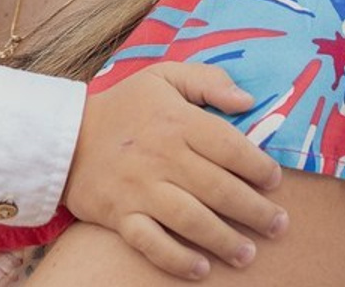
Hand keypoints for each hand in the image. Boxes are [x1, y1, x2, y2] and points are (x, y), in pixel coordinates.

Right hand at [62, 63, 286, 279]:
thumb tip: (248, 101)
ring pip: (192, 220)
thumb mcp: (162, 77)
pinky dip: (177, 260)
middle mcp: (161, 156)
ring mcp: (139, 188)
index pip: (229, 146)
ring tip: (248, 253)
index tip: (275, 180)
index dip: (258, 166)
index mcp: (175, 120)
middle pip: (218, 189)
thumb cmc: (124, 106)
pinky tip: (201, 268)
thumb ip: (206, 80)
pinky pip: (152, 244)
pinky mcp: (120, 214)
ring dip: (226, 240)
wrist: (65, 135)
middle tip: (279, 225)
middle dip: (256, 211)